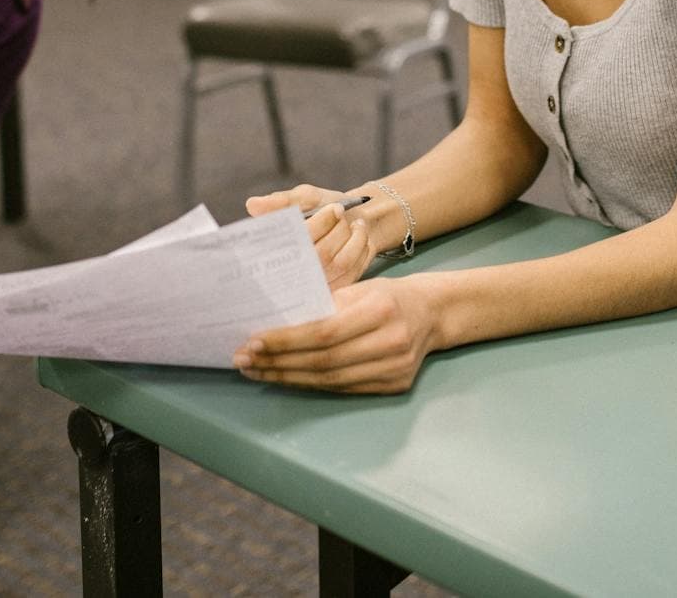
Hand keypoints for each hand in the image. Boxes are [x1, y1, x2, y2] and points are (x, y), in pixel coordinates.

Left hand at [233, 276, 437, 394]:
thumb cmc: (388, 295)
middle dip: (278, 362)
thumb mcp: (360, 288)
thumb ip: (325, 305)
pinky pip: (342, 389)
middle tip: (244, 360)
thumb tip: (276, 323)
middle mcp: (390, 342)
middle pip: (323, 360)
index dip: (286, 340)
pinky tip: (287, 378)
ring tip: (257, 372)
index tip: (253, 341)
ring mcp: (394, 369)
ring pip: (330, 380)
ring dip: (288, 377)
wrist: (432, 313)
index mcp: (380, 310)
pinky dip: (310, 384)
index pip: (324, 331)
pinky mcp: (393, 386)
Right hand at [246, 183, 374, 289]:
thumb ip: (282, 202)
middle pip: (321, 254)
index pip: (299, 241)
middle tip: (342, 212)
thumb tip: (252, 205)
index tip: (335, 208)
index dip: (320, 224)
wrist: (353, 218)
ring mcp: (318, 281)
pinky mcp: (337, 286)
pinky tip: (360, 235)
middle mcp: (297, 269)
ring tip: (356, 223)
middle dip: (338, 230)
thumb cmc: (323, 207)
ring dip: (354, 238)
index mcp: (281, 247)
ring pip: (340, 262)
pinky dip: (361, 249)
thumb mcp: (304, 198)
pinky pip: (353, 271)